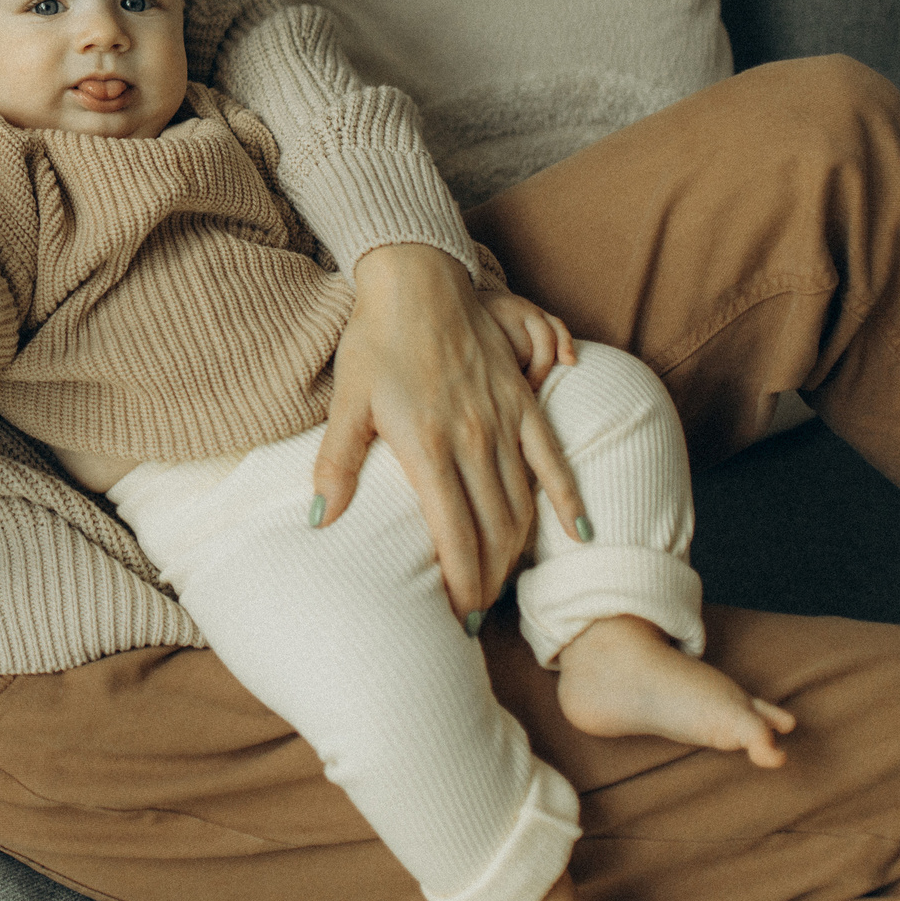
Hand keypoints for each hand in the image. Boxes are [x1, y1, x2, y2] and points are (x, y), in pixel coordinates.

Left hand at [313, 246, 588, 619]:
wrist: (416, 280)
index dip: (461, 583)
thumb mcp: (346, 402)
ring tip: (504, 589)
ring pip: (523, 503)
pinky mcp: (523, 401)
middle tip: (477, 617)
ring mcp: (503, 419)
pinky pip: (553, 457)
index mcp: (427, 445)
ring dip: (518, 553)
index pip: (454, 534)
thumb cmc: (374, 342)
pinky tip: (579, 532)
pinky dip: (568, 497)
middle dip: (489, 581)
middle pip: (494, 529)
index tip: (458, 620)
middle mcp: (473, 438)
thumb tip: (320, 520)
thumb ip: (335, 463)